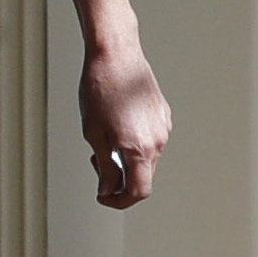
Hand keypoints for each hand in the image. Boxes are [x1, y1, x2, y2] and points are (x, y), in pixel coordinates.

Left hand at [83, 36, 170, 207]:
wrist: (116, 55)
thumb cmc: (100, 90)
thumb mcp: (93, 134)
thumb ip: (105, 167)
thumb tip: (108, 189)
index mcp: (140, 149)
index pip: (138, 192)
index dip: (119, 201)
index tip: (103, 196)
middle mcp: (158, 141)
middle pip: (143, 177)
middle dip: (120, 178)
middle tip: (96, 160)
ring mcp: (163, 128)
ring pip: (147, 159)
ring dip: (127, 159)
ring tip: (105, 137)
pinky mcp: (163, 115)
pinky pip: (151, 140)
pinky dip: (135, 143)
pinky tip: (117, 124)